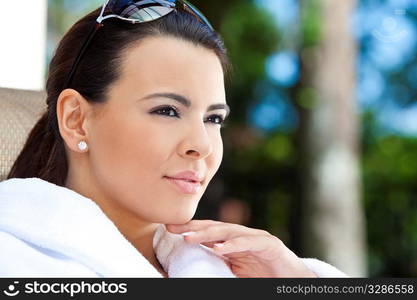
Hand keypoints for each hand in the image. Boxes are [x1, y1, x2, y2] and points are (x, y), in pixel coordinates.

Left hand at [166, 220, 316, 277]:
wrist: (292, 280)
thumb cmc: (263, 276)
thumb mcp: (235, 271)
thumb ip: (218, 265)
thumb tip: (192, 267)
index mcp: (233, 242)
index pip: (208, 233)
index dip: (189, 229)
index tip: (168, 229)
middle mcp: (242, 236)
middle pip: (214, 228)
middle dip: (193, 227)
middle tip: (172, 228)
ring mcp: (256, 238)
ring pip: (229, 232)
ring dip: (208, 235)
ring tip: (189, 238)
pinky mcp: (269, 244)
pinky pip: (249, 243)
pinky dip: (234, 245)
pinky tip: (219, 248)